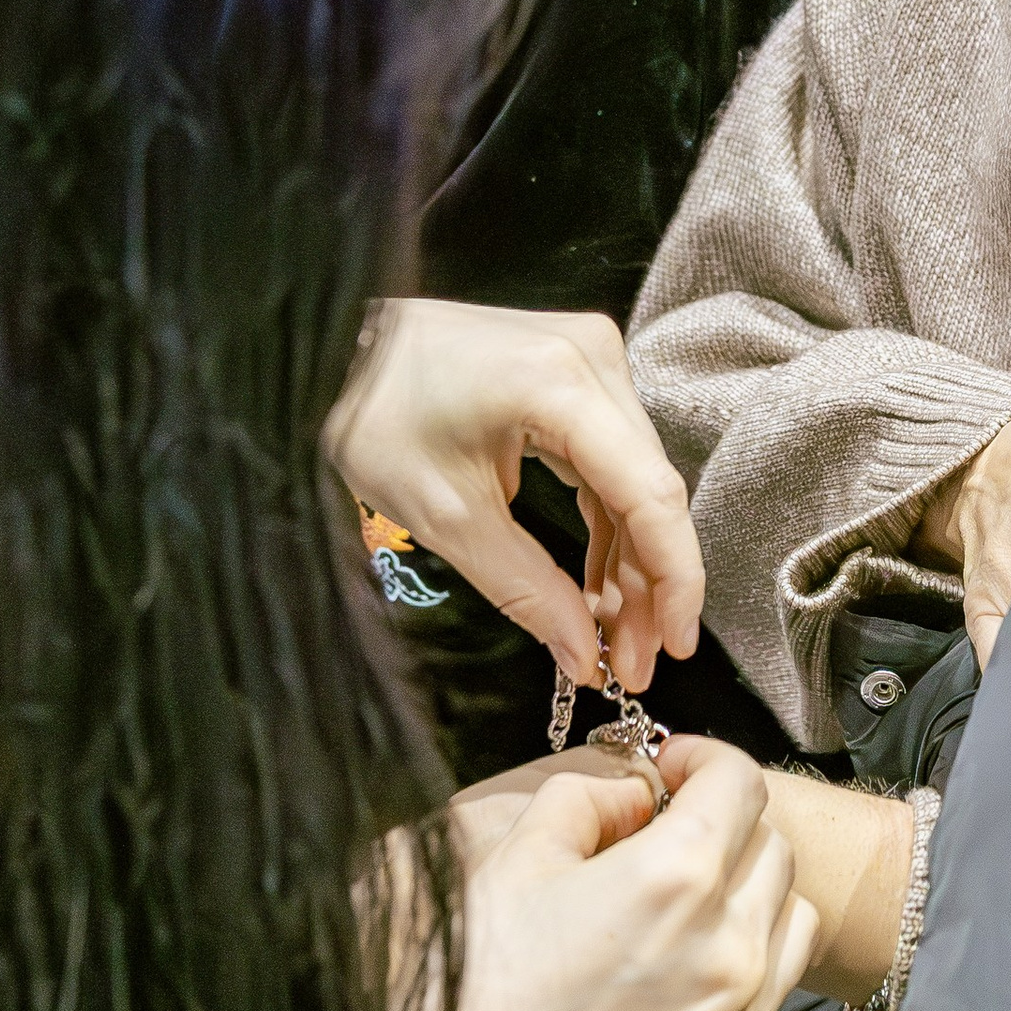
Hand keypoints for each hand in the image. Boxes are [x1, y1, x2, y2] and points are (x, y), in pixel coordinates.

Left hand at [328, 297, 700, 690]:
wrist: (336, 347)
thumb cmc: (374, 414)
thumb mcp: (446, 516)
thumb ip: (526, 589)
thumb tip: (583, 656)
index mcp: (564, 385)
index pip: (650, 494)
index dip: (674, 579)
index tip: (673, 647)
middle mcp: (594, 359)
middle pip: (648, 488)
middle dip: (647, 584)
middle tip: (632, 664)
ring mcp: (587, 359)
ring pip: (633, 478)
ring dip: (628, 559)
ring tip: (615, 637)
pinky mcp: (572, 371)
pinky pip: (607, 457)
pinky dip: (605, 520)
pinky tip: (597, 584)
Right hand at [416, 739, 815, 1010]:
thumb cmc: (476, 992)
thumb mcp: (516, 860)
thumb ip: (587, 801)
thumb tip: (634, 795)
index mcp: (677, 874)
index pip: (739, 780)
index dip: (704, 758)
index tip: (670, 769)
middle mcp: (729, 936)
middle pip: (769, 836)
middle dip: (723, 815)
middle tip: (666, 824)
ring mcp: (742, 1002)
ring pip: (788, 899)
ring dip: (749, 876)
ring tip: (687, 886)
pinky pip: (783, 967)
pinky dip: (758, 937)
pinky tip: (698, 943)